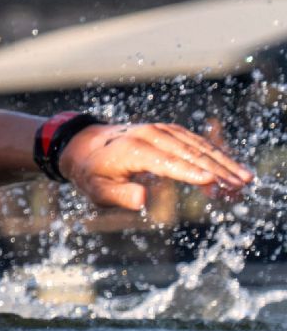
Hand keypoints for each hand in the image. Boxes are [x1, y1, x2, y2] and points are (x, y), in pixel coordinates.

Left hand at [59, 123, 253, 210]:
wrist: (85, 145)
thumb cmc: (92, 173)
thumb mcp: (97, 190)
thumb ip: (118, 195)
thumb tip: (142, 200)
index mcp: (132, 149)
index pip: (166, 162)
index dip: (189, 173)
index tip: (212, 182)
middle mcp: (150, 135)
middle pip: (189, 153)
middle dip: (217, 170)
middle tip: (240, 187)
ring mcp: (162, 130)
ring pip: (198, 146)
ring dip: (223, 163)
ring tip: (245, 181)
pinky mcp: (170, 131)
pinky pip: (196, 142)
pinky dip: (216, 155)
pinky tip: (232, 168)